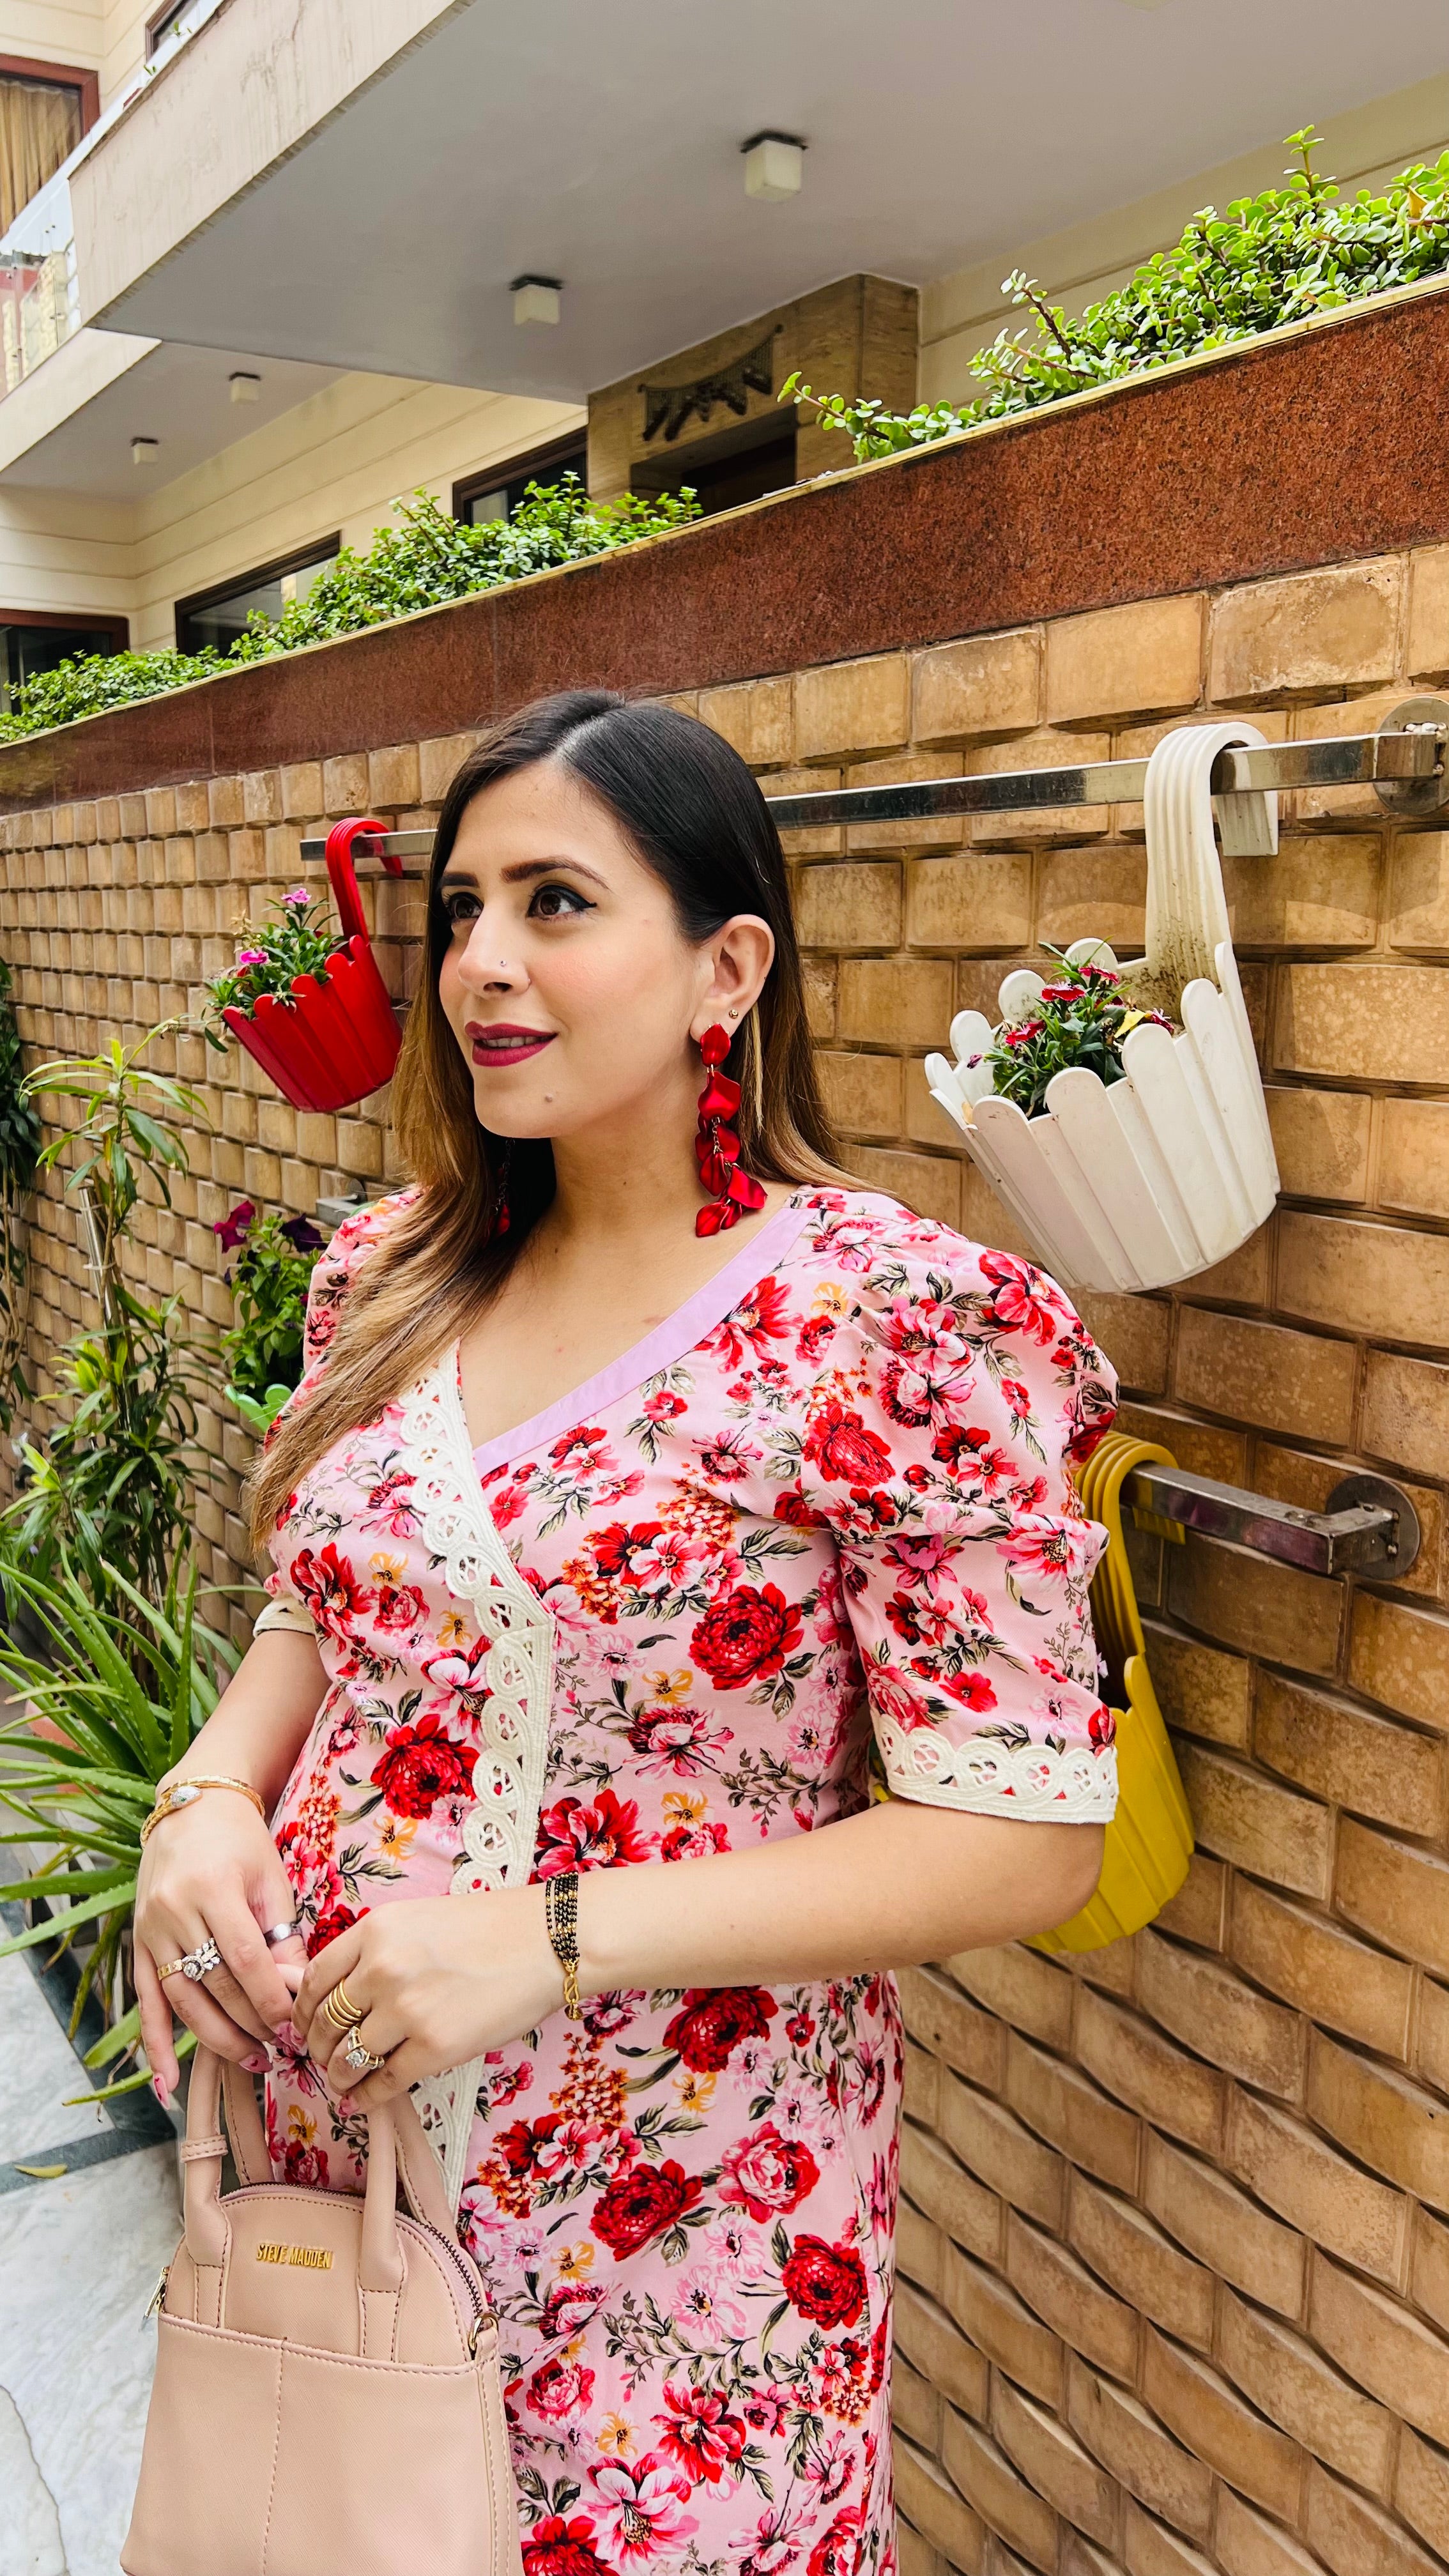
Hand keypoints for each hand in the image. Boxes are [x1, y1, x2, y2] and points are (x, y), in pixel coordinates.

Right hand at [135, 1789, 305, 2100]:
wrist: (191, 1806)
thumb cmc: (241, 1842)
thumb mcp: (271, 1879)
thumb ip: (282, 1935)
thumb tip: (298, 1993)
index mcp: (214, 1889)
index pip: (246, 1961)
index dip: (270, 2000)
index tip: (296, 2028)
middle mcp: (175, 1910)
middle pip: (214, 1984)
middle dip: (251, 2023)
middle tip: (283, 2050)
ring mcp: (151, 1928)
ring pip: (182, 1999)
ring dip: (216, 2038)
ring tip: (252, 2061)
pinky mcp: (137, 1941)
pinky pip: (145, 1999)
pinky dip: (153, 2043)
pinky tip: (167, 2082)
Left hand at [294, 1890, 562, 2113]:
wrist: (545, 1943)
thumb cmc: (488, 1928)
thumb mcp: (417, 1920)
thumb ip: (374, 1950)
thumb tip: (333, 1990)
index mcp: (375, 1931)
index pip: (314, 1978)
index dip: (301, 2010)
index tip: (303, 2025)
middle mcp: (382, 1969)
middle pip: (324, 2022)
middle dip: (316, 2048)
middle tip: (320, 2059)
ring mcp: (407, 2011)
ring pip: (347, 2058)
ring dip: (338, 2077)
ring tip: (341, 2083)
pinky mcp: (434, 2049)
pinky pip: (383, 2082)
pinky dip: (367, 2097)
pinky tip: (364, 2099)